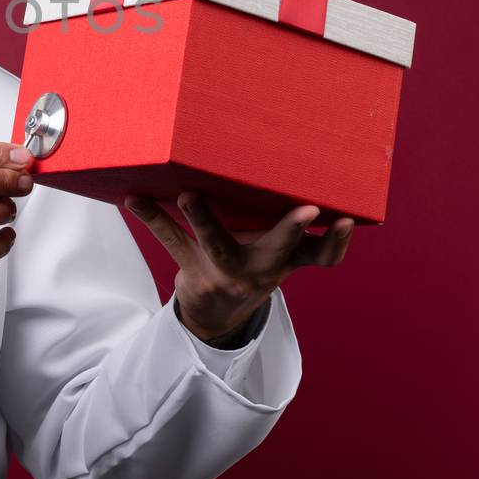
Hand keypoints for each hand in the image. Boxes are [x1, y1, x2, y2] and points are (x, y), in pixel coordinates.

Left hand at [123, 192, 353, 343]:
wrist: (215, 313)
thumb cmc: (254, 262)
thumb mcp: (280, 254)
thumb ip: (295, 228)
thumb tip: (310, 165)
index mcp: (287, 261)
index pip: (321, 255)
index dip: (336, 240)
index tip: (345, 219)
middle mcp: (260, 270)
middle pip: (277, 251)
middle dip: (291, 229)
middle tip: (306, 209)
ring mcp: (225, 272)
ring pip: (216, 244)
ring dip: (204, 218)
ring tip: (188, 195)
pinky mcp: (192, 269)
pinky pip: (171, 241)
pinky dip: (152, 218)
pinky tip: (133, 199)